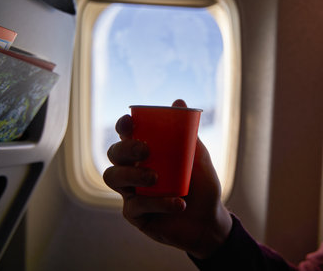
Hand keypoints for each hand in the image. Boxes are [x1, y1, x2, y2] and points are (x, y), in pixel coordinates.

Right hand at [103, 100, 231, 258]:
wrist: (210, 220)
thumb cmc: (202, 185)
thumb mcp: (198, 158)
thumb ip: (187, 134)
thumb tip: (178, 102)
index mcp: (147, 153)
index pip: (127, 135)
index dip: (123, 126)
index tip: (129, 122)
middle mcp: (134, 170)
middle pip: (114, 153)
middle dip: (125, 148)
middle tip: (146, 150)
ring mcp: (131, 193)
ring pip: (113, 177)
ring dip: (134, 174)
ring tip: (157, 178)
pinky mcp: (135, 215)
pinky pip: (136, 206)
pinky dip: (159, 203)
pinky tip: (179, 204)